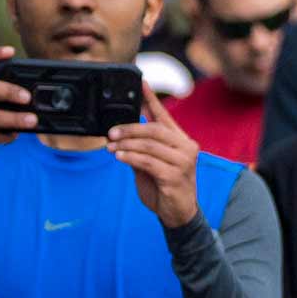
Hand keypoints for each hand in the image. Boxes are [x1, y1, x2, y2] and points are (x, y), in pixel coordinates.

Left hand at [109, 86, 202, 229]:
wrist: (178, 214)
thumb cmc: (164, 187)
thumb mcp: (150, 164)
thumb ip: (140, 148)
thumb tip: (119, 134)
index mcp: (180, 140)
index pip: (164, 115)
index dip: (151, 99)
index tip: (141, 83)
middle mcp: (186, 147)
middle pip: (154, 129)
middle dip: (130, 128)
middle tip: (111, 132)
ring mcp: (183, 162)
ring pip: (149, 145)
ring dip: (126, 144)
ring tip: (110, 147)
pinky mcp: (175, 176)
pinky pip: (148, 161)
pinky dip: (130, 157)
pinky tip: (119, 156)